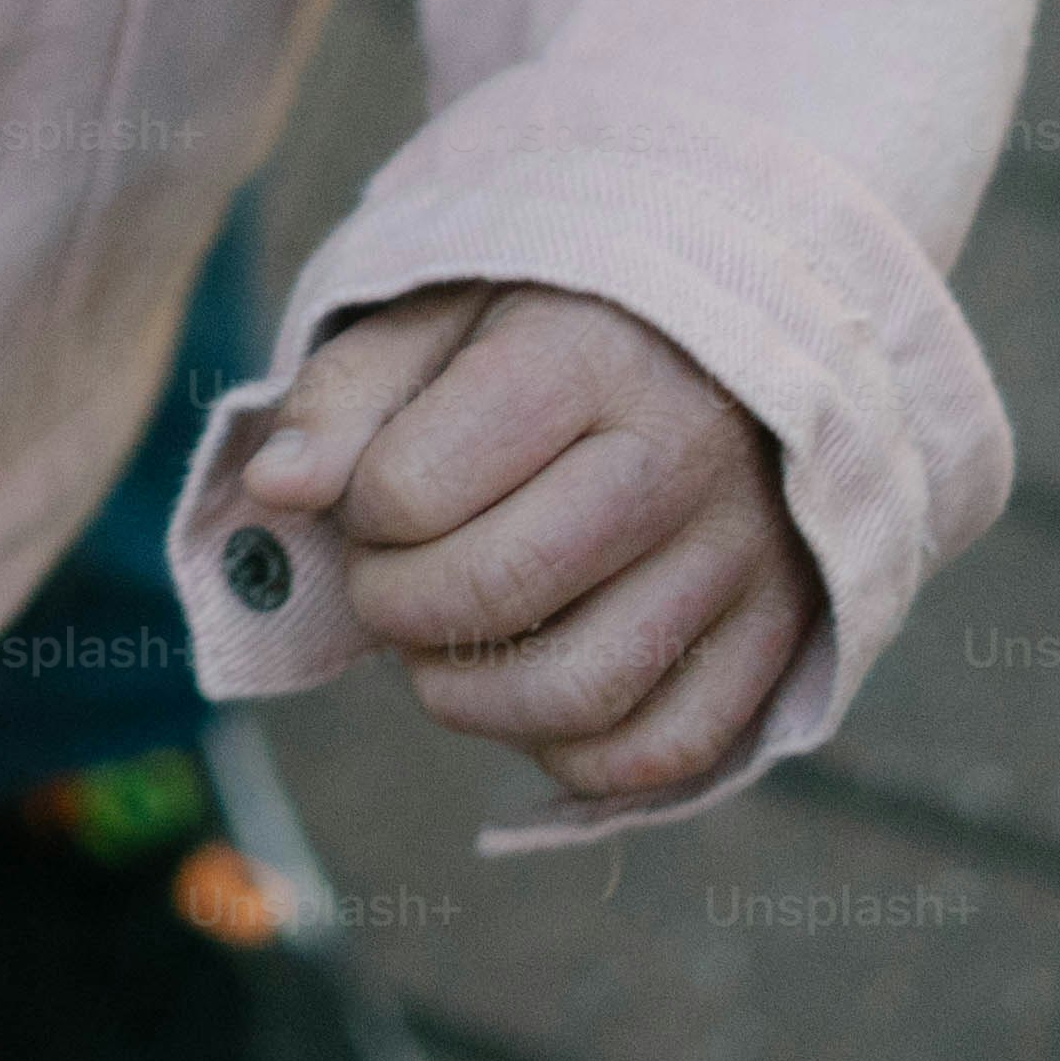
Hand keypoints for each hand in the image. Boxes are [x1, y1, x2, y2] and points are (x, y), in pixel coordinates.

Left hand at [238, 280, 826, 802]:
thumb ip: (349, 391)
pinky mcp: (785, 629)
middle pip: (492, 593)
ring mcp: (747, 553)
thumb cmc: (558, 318)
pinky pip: (666, 748)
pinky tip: (527, 689)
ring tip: (438, 645)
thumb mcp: (443, 308)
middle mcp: (682, 456)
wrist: (744, 323)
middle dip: (393, 606)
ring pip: (577, 693)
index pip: (414, 487)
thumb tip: (274, 488)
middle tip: (383, 580)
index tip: (368, 494)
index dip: (357, 510)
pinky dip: (571, 752)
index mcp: (587, 356)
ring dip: (465, 697)